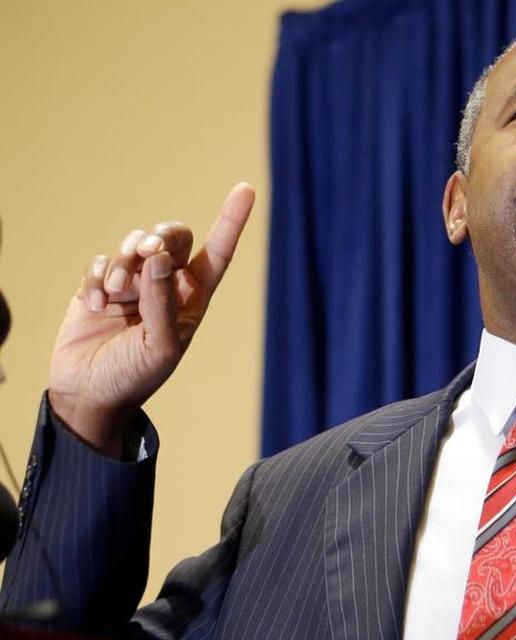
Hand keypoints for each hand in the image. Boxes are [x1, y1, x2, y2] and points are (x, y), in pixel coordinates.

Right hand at [47, 183, 254, 456]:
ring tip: (116, 294)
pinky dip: (98, 277)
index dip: (231, 221)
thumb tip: (159, 255)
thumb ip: (162, 302)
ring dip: (125, 262)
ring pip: (134, 245)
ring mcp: (132, 283)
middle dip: (161, 236)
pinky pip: (101, 261)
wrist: (90, 395)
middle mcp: (166, 284)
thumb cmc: (135, 376)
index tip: (246, 189)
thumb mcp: (160, 346)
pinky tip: (97, 304)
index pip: (218, 253)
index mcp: (193, 298)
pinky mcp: (98, 285)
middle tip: (147, 252)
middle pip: (173, 237)